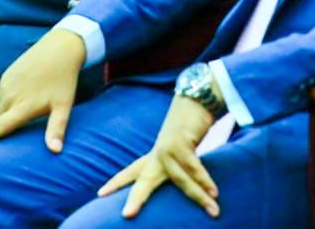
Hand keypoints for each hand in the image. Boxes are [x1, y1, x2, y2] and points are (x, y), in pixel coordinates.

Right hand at [0, 28, 85, 152]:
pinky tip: (17, 107)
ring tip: (11, 128)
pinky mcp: (5, 76)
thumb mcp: (64, 105)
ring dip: (1, 120)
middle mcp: (9, 96)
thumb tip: (56, 151)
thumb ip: (56, 128)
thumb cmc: (64, 80)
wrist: (60, 47)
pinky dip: (5, 106)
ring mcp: (5, 84)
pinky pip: (0, 97)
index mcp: (22, 106)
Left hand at [97, 95, 219, 217]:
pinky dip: (205, 180)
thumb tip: (187, 184)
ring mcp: (168, 147)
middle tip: (127, 215)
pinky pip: (195, 167)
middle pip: (144, 180)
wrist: (197, 99)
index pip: (132, 171)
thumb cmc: (191, 125)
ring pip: (181, 180)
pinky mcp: (181, 142)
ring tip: (214, 210)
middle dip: (137, 198)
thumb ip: (178, 167)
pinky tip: (214, 193)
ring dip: (199, 196)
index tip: (100, 194)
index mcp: (155, 155)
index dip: (117, 183)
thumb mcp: (181, 148)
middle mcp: (158, 153)